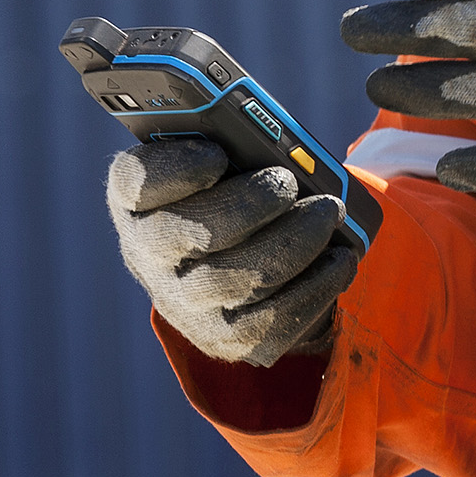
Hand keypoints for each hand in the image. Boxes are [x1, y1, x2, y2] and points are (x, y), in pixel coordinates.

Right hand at [105, 136, 356, 368]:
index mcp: (138, 197)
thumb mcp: (225, 154)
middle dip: (249, 204)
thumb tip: (279, 145)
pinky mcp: (222, 337)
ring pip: (235, 281)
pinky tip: (340, 257)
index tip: (217, 155)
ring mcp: (183, 303)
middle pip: (189, 234)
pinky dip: (313, 288)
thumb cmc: (232, 186)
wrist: (240, 255)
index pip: (135, 182)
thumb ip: (235, 138)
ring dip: (292, 242)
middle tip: (289, 182)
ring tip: (328, 212)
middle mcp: (148, 254)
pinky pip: (267, 324)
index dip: (175, 170)